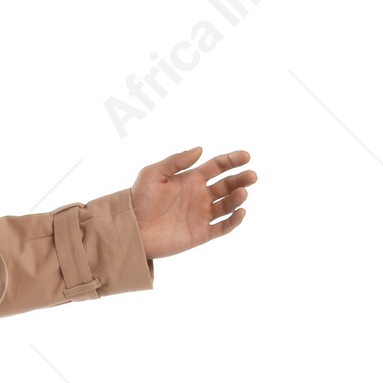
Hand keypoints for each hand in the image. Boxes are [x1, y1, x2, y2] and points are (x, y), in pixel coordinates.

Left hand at [130, 147, 254, 259]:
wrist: (130, 228)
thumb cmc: (138, 199)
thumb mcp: (154, 173)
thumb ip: (177, 161)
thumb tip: (200, 149)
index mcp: (191, 179)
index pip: (218, 166)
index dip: (232, 160)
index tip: (246, 156)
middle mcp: (199, 195)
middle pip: (227, 184)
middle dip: (241, 179)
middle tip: (251, 176)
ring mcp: (201, 214)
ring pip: (227, 204)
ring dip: (237, 198)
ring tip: (242, 192)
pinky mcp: (200, 233)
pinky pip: (223, 227)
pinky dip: (233, 220)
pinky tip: (240, 212)